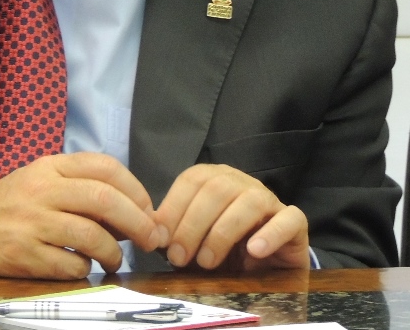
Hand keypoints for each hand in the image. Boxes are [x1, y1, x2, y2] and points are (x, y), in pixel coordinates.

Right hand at [0, 152, 161, 278]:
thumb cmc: (12, 205)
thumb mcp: (42, 181)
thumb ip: (80, 187)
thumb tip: (133, 211)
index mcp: (50, 167)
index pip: (104, 166)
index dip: (135, 188)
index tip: (148, 208)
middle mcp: (42, 190)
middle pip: (104, 199)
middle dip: (138, 222)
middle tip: (151, 239)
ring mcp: (33, 222)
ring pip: (91, 235)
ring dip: (114, 253)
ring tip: (115, 260)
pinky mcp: (25, 255)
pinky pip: (71, 265)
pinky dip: (85, 269)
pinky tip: (83, 268)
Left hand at [153, 164, 309, 270]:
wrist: (267, 270)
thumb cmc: (225, 252)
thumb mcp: (195, 242)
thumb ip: (175, 233)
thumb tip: (152, 232)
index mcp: (214, 179)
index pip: (191, 181)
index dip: (173, 208)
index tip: (160, 238)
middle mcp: (241, 182)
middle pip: (216, 190)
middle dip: (192, 224)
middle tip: (179, 257)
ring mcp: (270, 199)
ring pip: (249, 202)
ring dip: (223, 231)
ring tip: (207, 261)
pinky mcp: (295, 222)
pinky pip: (288, 219)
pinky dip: (271, 234)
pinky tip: (254, 251)